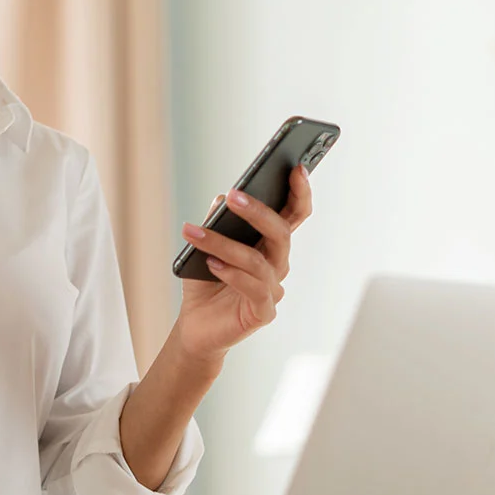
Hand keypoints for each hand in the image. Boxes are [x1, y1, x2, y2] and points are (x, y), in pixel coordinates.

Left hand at [171, 165, 313, 360]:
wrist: (196, 326)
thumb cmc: (205, 283)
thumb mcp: (205, 246)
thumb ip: (217, 221)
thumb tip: (223, 196)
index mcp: (269, 244)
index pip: (293, 214)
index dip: (300, 192)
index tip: (296, 167)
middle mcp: (277, 264)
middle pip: (281, 233)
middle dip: (258, 212)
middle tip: (235, 196)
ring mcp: (273, 289)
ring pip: (258, 260)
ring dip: (224, 244)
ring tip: (194, 234)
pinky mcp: (263, 312)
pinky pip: (253, 289)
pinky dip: (231, 274)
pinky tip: (211, 264)